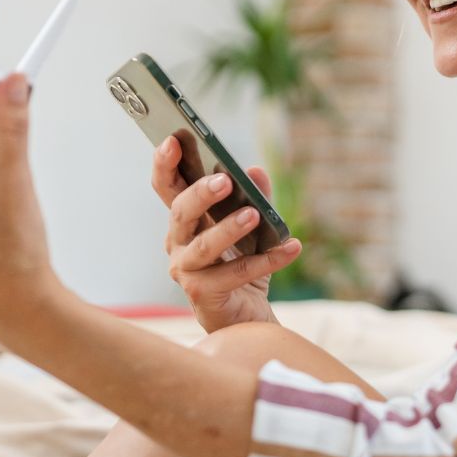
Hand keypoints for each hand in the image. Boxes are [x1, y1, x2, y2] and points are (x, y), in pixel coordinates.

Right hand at [152, 136, 301, 332]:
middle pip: (181, 213)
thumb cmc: (240, 266)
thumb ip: (255, 197)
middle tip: (225, 181)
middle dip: (201, 194)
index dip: (164, 164)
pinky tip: (291, 247)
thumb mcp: (252, 227)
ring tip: (254, 214)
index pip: (166, 187)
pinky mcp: (203, 295)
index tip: (172, 139)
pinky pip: (234, 274)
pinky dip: (266, 260)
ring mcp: (186, 271)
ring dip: (230, 228)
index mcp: (185, 220)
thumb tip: (256, 171)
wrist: (246, 317)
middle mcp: (178, 243)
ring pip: (204, 246)